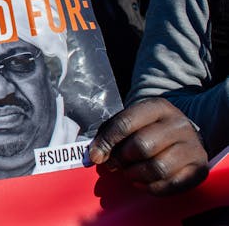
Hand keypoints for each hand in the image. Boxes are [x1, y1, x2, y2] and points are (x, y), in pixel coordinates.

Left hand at [87, 98, 207, 195]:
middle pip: (142, 146)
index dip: (107, 141)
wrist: (182, 135)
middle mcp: (178, 124)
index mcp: (157, 107)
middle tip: (115, 164)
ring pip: (158, 168)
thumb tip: (95, 155)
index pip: (126, 123)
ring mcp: (192, 146)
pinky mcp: (199, 168)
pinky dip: (151, 187)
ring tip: (129, 173)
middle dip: (122, 159)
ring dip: (135, 175)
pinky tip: (142, 182)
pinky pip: (171, 185)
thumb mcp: (131, 121)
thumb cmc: (148, 128)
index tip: (95, 156)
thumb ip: (110, 133)